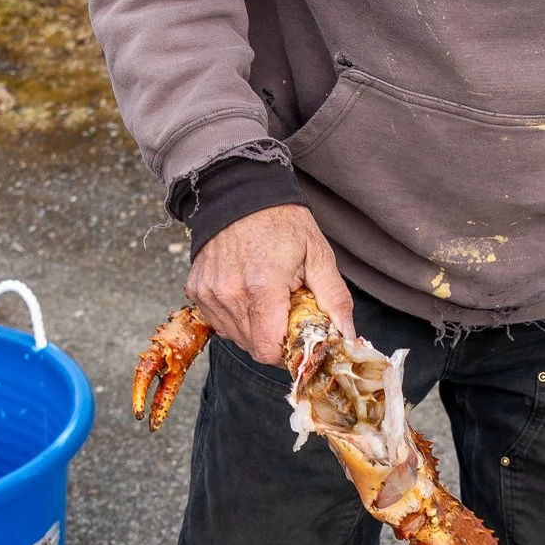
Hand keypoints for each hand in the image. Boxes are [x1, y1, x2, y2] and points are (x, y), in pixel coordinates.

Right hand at [186, 204, 354, 366]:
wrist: (240, 192)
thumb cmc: (282, 222)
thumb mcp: (318, 255)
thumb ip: (335, 300)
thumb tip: (347, 337)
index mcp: (262, 287)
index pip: (268, 349)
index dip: (286, 351)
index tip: (298, 337)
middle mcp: (229, 294)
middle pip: (253, 346)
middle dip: (274, 338)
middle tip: (286, 310)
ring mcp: (209, 293)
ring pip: (235, 337)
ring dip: (254, 328)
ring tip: (266, 297)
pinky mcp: (197, 290)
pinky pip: (219, 322)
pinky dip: (235, 316)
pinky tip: (246, 292)